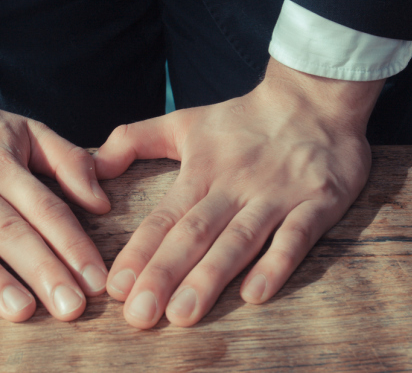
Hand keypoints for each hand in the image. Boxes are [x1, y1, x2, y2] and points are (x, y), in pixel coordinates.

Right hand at [0, 39, 110, 321]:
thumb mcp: (23, 128)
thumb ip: (68, 161)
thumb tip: (103, 202)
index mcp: (2, 161)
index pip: (45, 208)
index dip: (72, 245)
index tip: (96, 281)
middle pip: (8, 229)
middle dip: (43, 269)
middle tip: (70, 307)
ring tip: (20, 309)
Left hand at [94, 59, 383, 327]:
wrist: (316, 97)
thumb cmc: (246, 119)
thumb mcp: (185, 121)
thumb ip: (135, 139)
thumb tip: (93, 164)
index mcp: (202, 171)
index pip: (164, 217)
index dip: (139, 252)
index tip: (116, 287)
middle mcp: (235, 186)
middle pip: (194, 234)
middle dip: (164, 275)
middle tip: (139, 314)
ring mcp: (277, 195)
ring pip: (239, 240)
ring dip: (210, 278)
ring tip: (183, 314)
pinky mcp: (317, 202)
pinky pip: (296, 236)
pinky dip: (277, 264)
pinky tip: (255, 294)